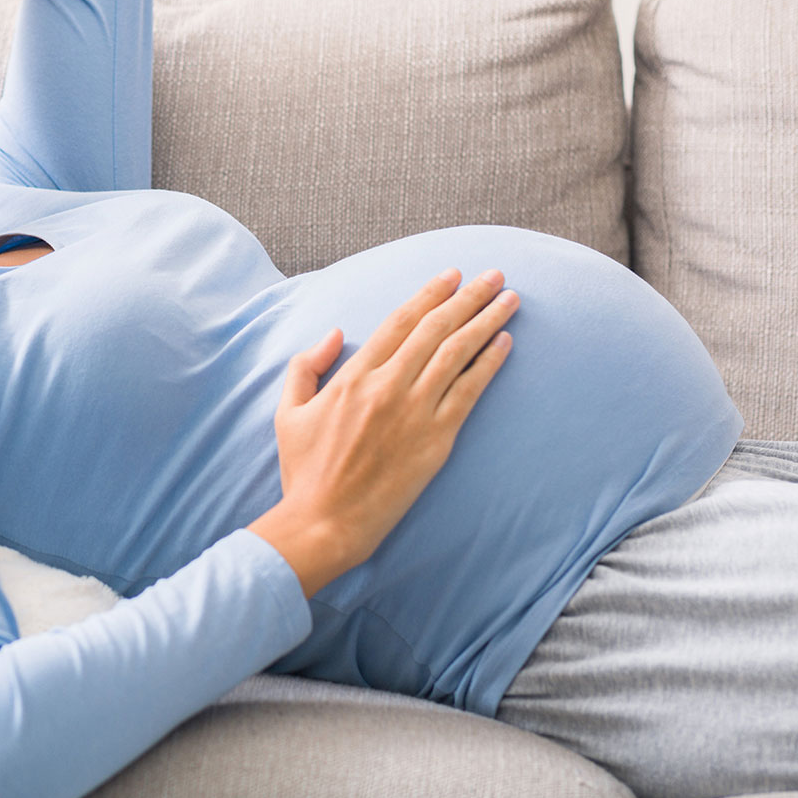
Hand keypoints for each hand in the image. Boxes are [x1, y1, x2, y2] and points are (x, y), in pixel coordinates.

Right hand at [252, 268, 515, 595]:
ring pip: (457, 353)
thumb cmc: (305, 471)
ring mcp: (415, 412)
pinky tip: (505, 343)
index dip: (429, 294)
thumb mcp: (288, 412)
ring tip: (509, 299)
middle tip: (493, 275)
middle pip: (435, 328)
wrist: (325, 522)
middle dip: (468, 297)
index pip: (400, 321)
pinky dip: (488, 363)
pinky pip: (468, 392)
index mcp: (354, 376)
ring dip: (486, 321)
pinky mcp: (436, 441)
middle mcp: (388, 386)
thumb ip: (307, 366)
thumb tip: (337, 333)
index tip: (452, 275)